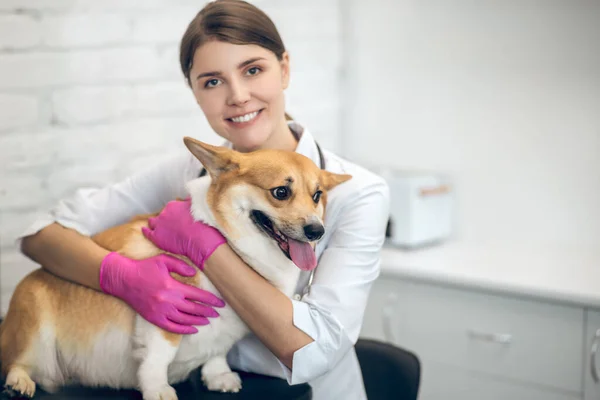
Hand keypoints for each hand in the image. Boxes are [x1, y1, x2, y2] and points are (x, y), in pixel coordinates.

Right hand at [99, 252, 224, 333]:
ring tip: (208, 321)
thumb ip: (181, 266)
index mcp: (173, 287)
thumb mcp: (164, 260)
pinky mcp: (153, 318)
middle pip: (193, 310)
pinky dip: (184, 330)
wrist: (123, 279)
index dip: (211, 300)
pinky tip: (193, 329)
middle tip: (217, 313)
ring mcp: (160, 311)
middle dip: (207, 312)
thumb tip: (194, 274)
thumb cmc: (144, 268)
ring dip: (198, 321)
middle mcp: (168, 301)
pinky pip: (171, 327)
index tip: (220, 303)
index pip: (197, 296)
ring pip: (184, 320)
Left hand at [142, 199, 226, 269]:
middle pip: (161, 215)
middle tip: (171, 225)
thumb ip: (190, 201)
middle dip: (165, 219)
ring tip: (159, 228)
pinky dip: (145, 231)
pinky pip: (147, 233)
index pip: (169, 208)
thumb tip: (188, 196)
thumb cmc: (201, 224)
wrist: (200, 239)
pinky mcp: (156, 237)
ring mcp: (159, 225)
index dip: (173, 214)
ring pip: (152, 222)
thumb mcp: (196, 208)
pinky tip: (144, 230)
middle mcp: (164, 213)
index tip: (176, 217)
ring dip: (155, 224)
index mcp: (173, 205)